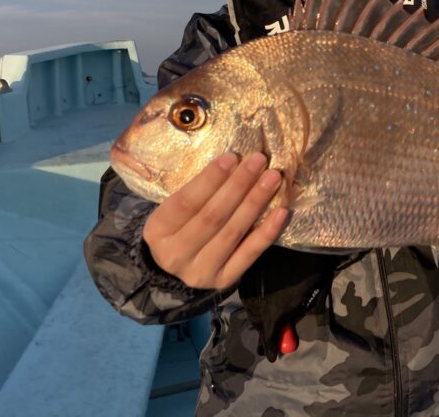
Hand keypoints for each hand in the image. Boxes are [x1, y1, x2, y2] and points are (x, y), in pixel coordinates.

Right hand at [142, 151, 287, 289]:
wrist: (178, 264)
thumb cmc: (180, 225)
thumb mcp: (175, 208)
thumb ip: (199, 190)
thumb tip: (235, 161)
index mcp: (157, 231)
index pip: (186, 202)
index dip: (211, 179)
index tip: (232, 157)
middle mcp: (175, 255)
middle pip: (212, 216)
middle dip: (238, 185)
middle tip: (259, 161)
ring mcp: (200, 271)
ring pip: (233, 232)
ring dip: (255, 202)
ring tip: (272, 178)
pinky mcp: (224, 280)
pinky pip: (250, 254)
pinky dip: (267, 232)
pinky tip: (281, 211)